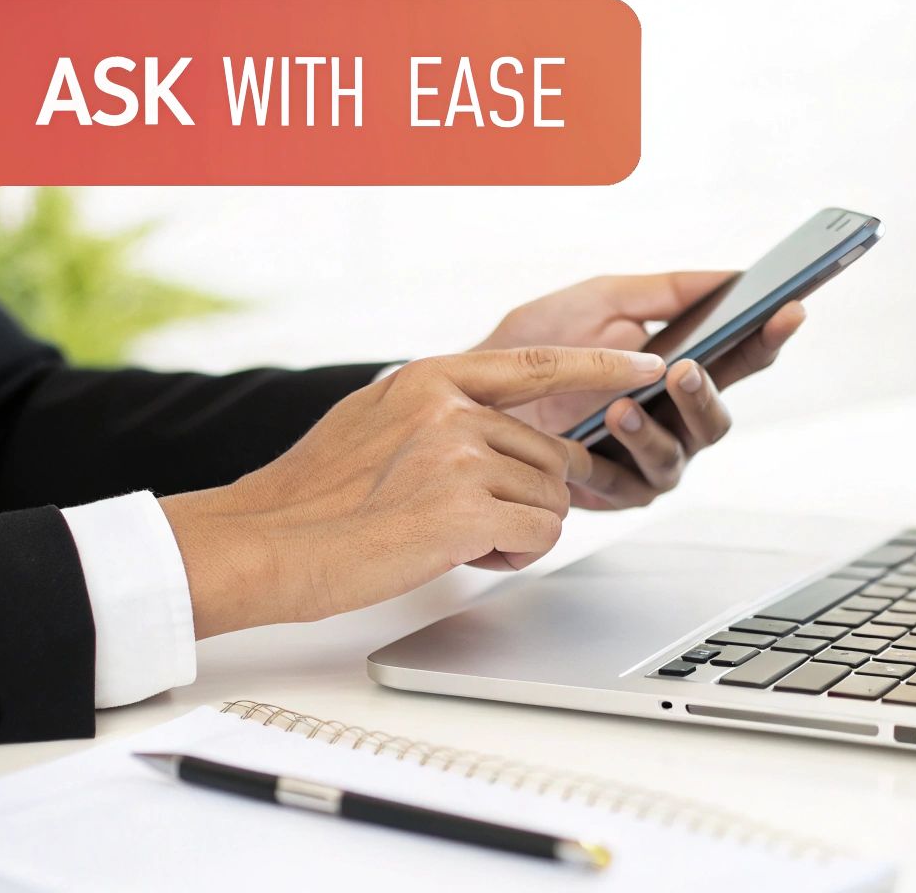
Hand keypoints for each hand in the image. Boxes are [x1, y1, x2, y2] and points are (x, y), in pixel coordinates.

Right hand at [159, 346, 662, 637]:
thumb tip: (488, 422)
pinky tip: (460, 553)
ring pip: (552, 497)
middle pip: (552, 452)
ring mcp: (460, 455)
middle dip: (531, 494)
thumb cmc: (315, 496)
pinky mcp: (467, 509)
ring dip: (519, 528)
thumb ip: (437, 410)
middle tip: (470, 518)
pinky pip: (541, 534)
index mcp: (431, 378)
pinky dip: (513, 554)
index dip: (600, 366)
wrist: (268, 543)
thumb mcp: (374, 419)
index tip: (648, 361)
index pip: (537, 362)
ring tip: (450, 535)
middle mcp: (451, 408)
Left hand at [472, 273, 805, 509]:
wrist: (474, 390)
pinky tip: (601, 429)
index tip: (790, 308)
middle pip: (718, 415)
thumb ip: (666, 290)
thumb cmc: (537, 345)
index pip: (741, 356)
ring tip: (622, 405)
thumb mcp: (602, 299)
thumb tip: (731, 276)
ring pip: (679, 453)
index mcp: (681, 369)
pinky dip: (617, 455)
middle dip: (706, 393)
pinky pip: (630, 482)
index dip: (770, 335)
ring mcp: (648, 459)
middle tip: (687, 368)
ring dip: (655, 427)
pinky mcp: (615, 491)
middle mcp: (675, 421)